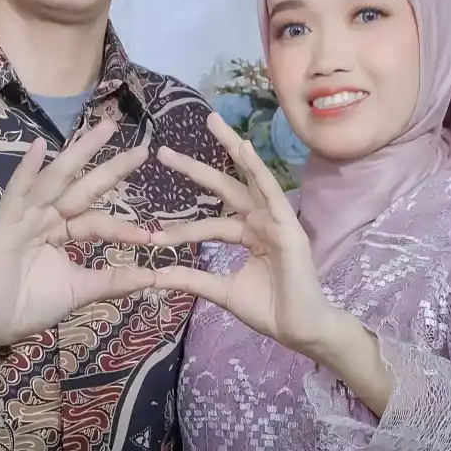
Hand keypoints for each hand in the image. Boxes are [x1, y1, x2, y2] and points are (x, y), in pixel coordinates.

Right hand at [0, 119, 157, 362]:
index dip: (121, 227)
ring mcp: (24, 216)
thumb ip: (112, 281)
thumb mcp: (79, 290)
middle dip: (110, 167)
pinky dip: (27, 170)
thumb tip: (152, 277)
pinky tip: (39, 147)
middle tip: (141, 149)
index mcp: (61, 232)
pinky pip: (17, 192)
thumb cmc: (29, 306)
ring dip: (78, 153)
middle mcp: (45, 218)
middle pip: (82, 187)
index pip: (96, 221)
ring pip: (56, 180)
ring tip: (104, 129)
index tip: (150, 237)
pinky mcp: (4, 222)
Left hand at [148, 114, 334, 357]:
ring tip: (210, 121)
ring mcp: (276, 220)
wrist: (299, 329)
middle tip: (163, 151)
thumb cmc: (269, 310)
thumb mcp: (222, 292)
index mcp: (249, 236)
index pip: (211, 223)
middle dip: (195, 168)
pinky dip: (257, 168)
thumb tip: (156, 274)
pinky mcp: (287, 225)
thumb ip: (193, 279)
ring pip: (247, 178)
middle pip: (225, 188)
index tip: (151, 235)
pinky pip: (270, 191)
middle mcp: (261, 222)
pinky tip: (243, 147)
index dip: (182, 228)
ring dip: (230, 147)